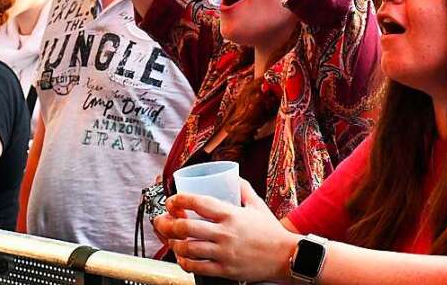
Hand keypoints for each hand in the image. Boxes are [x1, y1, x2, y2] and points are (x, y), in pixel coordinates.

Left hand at [156, 179, 297, 281]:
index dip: (179, 200)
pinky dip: (184, 262)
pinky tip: (182, 257)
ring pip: (187, 248)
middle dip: (167, 223)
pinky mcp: (224, 270)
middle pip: (186, 227)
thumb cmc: (271, 231)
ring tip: (170, 239)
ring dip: (173, 243)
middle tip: (161, 221)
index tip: (172, 200)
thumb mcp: (257, 205)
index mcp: (231, 214)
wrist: (286, 257)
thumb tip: (233, 177)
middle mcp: (224, 233)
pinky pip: (197, 267)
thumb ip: (243, 189)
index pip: (198, 203)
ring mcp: (223, 253)